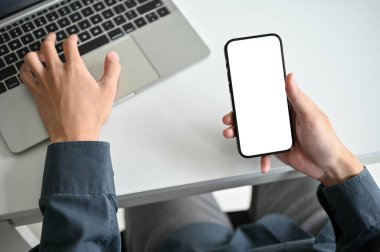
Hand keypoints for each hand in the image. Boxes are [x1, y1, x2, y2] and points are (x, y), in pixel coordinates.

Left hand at [20, 33, 120, 142]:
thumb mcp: (108, 91)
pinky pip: (25, 75)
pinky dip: (25, 69)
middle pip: (47, 46)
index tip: (74, 39)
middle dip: (50, 39)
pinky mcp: (37, 93)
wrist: (74, 133)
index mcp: (75, 69)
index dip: (72, 38)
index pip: (70, 45)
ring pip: (31, 58)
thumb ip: (112, 71)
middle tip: (53, 38)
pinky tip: (29, 69)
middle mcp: (57, 72)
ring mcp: (44, 82)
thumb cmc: (90, 115)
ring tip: (39, 52)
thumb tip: (113, 57)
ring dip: (35, 52)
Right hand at [223, 73, 362, 185]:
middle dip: (240, 116)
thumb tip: (290, 78)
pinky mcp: (276, 147)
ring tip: (233, 134)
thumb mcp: (312, 117)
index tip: (240, 95)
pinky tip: (260, 159)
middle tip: (231, 118)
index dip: (252, 95)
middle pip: (256, 114)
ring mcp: (277, 134)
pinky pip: (262, 149)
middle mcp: (282, 119)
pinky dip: (259, 155)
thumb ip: (298, 98)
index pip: (268, 97)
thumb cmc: (326, 140)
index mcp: (291, 107)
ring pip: (254, 131)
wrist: (328, 167)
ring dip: (242, 134)